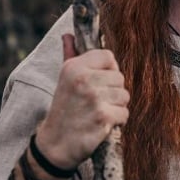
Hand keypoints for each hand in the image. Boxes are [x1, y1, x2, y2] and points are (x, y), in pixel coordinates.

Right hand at [36, 34, 129, 169]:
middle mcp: (83, 79)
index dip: (109, 70)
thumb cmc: (64, 109)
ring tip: (98, 112)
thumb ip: (70, 55)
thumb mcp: (63, 80)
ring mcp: (93, 98)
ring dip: (116, 106)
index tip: (99, 82)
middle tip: (95, 102)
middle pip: (120, 77)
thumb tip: (68, 35)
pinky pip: (124, 113)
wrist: (55, 145)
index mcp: (73, 67)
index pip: (108, 56)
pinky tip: (102, 124)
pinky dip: (117, 121)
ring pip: (124, 95)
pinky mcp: (102, 116)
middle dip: (113, 91)